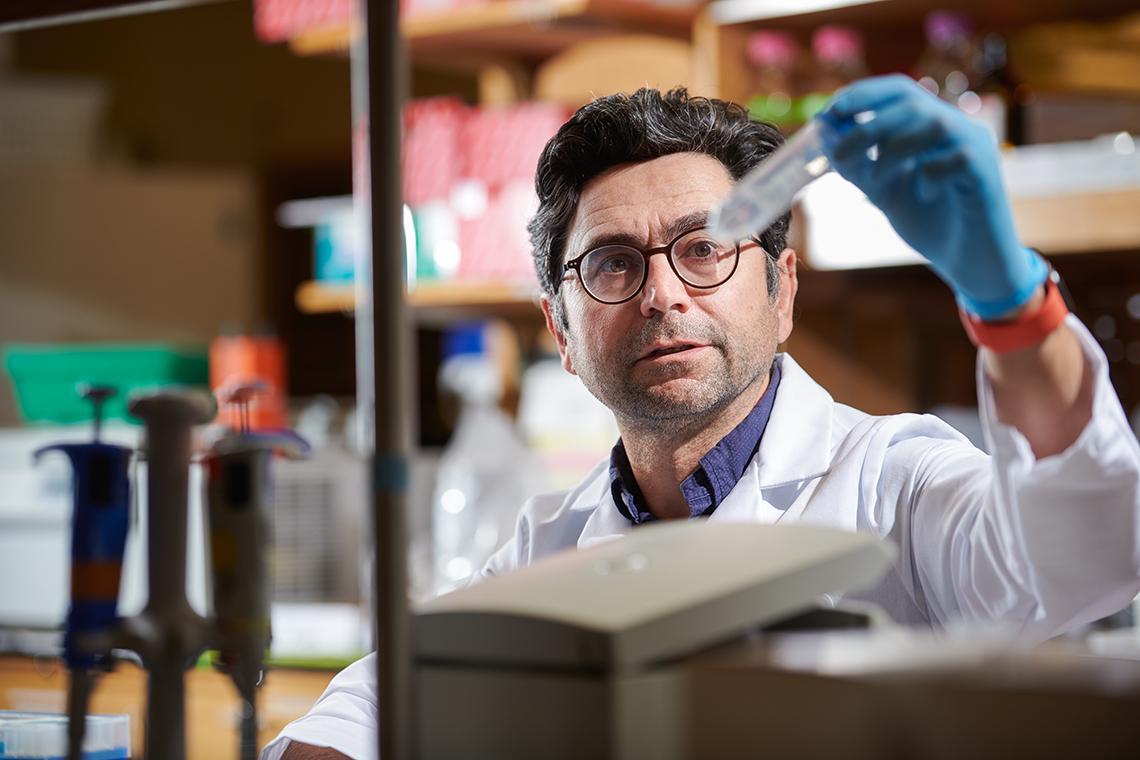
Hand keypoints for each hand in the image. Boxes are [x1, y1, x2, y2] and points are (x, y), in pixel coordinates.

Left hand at [818, 74, 1046, 319]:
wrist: (967, 262)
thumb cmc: (929, 222)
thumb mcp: (882, 190)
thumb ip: (857, 163)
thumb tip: (824, 134)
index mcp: (930, 125)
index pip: (899, 90)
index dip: (863, 95)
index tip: (829, 112)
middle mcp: (956, 127)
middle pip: (912, 102)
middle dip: (867, 125)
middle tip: (838, 154)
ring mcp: (976, 147)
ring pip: (935, 122)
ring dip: (893, 149)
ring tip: (876, 182)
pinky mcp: (988, 173)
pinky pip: (958, 158)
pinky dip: (930, 174)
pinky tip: (924, 196)